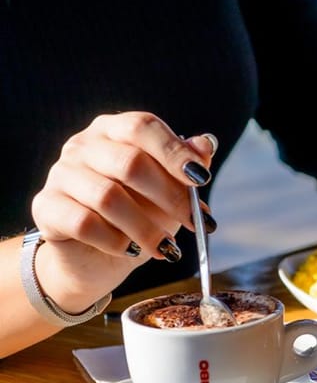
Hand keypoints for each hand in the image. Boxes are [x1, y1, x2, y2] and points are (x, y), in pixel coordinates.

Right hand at [29, 112, 216, 304]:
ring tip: (168, 249)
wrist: (93, 256)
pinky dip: (116, 241)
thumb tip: (205, 144)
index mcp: (114, 130)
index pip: (142, 126)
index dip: (174, 152)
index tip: (202, 179)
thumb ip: (186, 166)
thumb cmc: (137, 213)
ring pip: (108, 197)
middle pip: (129, 162)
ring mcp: (60, 174)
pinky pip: (84, 223)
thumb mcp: (169, 190)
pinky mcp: (45, 207)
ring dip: (146, 228)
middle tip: (196, 223)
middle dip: (170, 196)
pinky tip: (133, 251)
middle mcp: (83, 145)